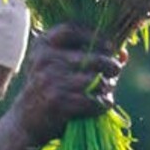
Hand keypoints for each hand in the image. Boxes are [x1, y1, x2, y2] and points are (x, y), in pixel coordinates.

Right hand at [8, 23, 123, 145]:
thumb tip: (124, 53)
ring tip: (106, 91)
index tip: (109, 45)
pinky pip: (93, 101)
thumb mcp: (57, 65)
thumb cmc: (49, 88)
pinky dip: (102, 104)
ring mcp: (51, 81)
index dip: (96, 35)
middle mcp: (45, 60)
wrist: (26, 121)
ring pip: (96, 81)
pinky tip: (100, 105)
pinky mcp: (58, 103)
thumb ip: (86, 54)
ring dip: (107, 88)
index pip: (72, 29)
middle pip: (93, 57)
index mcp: (42, 45)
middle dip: (110, 65)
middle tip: (114, 70)